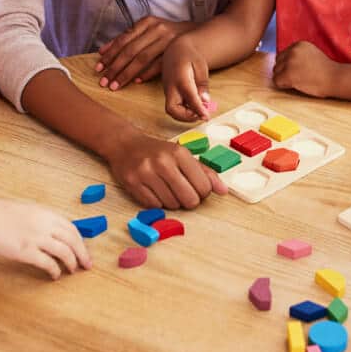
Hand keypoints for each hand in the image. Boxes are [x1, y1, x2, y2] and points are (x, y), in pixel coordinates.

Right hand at [0, 198, 90, 279]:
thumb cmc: (1, 215)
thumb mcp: (29, 212)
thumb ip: (44, 221)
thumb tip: (57, 234)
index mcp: (46, 214)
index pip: (72, 229)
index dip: (81, 242)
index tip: (85, 251)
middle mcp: (44, 224)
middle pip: (73, 240)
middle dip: (82, 254)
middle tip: (87, 265)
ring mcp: (35, 238)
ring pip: (64, 252)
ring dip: (71, 263)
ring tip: (72, 270)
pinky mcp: (24, 251)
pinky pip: (47, 263)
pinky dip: (54, 270)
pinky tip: (54, 275)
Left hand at [97, 16, 195, 89]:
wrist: (196, 36)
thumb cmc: (167, 34)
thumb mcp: (147, 30)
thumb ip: (126, 38)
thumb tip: (102, 51)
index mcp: (147, 22)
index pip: (123, 40)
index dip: (110, 55)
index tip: (98, 68)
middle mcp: (157, 29)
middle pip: (131, 50)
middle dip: (115, 67)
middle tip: (104, 81)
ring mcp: (168, 40)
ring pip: (142, 58)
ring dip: (127, 74)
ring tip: (115, 85)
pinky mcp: (177, 52)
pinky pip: (159, 64)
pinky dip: (147, 73)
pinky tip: (137, 82)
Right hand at [108, 130, 227, 208]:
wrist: (126, 145)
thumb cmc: (159, 152)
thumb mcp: (183, 156)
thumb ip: (205, 172)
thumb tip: (224, 191)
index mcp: (179, 153)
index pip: (203, 186)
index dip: (203, 193)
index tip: (197, 189)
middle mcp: (163, 162)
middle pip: (189, 199)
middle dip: (190, 201)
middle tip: (184, 193)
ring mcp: (146, 173)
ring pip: (172, 205)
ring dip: (173, 202)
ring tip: (168, 190)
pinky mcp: (132, 183)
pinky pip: (154, 206)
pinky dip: (158, 203)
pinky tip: (155, 191)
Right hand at [162, 39, 212, 121]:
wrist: (176, 49)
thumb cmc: (190, 56)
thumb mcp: (200, 66)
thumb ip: (202, 83)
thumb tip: (205, 100)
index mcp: (180, 78)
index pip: (189, 98)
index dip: (198, 109)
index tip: (206, 117)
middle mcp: (171, 87)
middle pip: (172, 109)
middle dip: (186, 117)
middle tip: (201, 115)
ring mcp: (168, 91)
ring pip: (171, 110)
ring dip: (185, 116)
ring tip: (200, 111)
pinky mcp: (169, 93)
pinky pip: (174, 107)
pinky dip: (184, 111)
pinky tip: (195, 107)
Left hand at [272, 41, 337, 96]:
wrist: (334, 78)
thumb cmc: (325, 70)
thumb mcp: (312, 54)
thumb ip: (298, 54)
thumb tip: (282, 61)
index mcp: (298, 44)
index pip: (283, 54)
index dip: (289, 65)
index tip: (300, 70)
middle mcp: (292, 50)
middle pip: (278, 62)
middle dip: (284, 71)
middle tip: (298, 77)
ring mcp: (290, 62)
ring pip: (276, 71)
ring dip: (283, 78)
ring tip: (298, 81)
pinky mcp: (288, 74)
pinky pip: (276, 81)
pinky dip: (283, 85)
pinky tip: (295, 85)